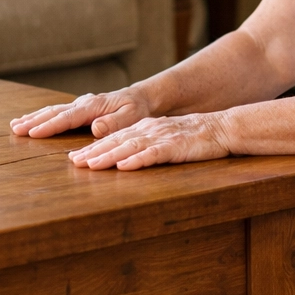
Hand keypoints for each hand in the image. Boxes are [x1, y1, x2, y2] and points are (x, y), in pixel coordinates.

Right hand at [10, 87, 154, 138]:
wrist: (140, 98)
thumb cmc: (138, 109)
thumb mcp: (132, 116)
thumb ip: (115, 123)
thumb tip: (94, 128)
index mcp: (94, 106)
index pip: (68, 117)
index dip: (50, 126)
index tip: (33, 132)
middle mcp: (84, 103)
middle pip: (55, 112)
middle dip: (34, 121)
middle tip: (15, 129)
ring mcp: (80, 105)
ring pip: (53, 110)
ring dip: (34, 118)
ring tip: (15, 125)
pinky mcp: (79, 108)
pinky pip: (57, 112)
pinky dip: (42, 116)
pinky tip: (29, 120)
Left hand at [67, 113, 231, 170]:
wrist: (221, 128)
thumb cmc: (194, 136)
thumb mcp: (165, 137)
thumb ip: (145, 143)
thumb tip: (124, 156)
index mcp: (146, 128)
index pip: (115, 138)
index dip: (94, 148)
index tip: (76, 158)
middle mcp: (150, 130)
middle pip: (117, 141)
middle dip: (94, 152)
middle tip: (74, 162)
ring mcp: (162, 138)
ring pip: (130, 147)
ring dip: (109, 156)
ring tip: (92, 164)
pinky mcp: (176, 147)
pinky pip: (154, 154)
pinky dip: (138, 160)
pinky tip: (125, 167)